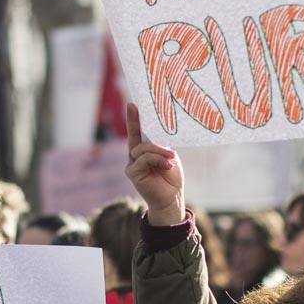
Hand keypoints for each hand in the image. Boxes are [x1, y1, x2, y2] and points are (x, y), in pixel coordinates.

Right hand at [125, 103, 184, 225]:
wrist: (171, 199)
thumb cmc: (172, 178)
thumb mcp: (169, 157)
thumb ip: (160, 146)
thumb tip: (155, 137)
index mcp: (145, 151)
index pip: (138, 132)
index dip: (134, 119)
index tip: (132, 104)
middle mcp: (135, 156)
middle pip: (136, 136)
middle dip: (136, 122)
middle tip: (135, 107)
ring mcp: (132, 164)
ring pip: (142, 148)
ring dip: (159, 150)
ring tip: (171, 157)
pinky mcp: (132, 172)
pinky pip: (143, 159)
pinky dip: (157, 160)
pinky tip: (168, 166)